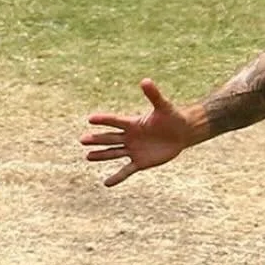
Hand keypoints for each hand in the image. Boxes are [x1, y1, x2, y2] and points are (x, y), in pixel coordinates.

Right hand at [80, 78, 202, 185]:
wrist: (181, 133)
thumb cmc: (172, 117)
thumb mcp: (163, 106)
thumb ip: (154, 95)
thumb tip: (145, 80)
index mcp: (133, 123)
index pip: (115, 121)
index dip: (104, 120)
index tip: (90, 119)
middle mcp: (130, 137)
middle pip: (110, 138)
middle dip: (97, 139)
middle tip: (82, 140)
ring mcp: (133, 150)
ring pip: (114, 153)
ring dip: (101, 155)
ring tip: (87, 157)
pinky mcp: (140, 162)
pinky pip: (126, 170)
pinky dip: (117, 177)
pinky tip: (106, 183)